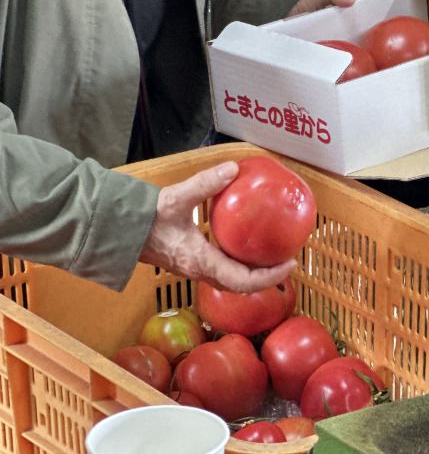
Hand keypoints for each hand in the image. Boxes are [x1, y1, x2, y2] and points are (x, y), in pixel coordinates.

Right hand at [139, 162, 295, 292]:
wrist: (114, 230)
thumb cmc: (143, 219)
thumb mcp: (176, 198)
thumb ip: (205, 183)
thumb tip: (233, 168)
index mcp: (200, 262)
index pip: (242, 281)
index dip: (269, 277)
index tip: (289, 263)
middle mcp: (199, 270)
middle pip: (240, 285)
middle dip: (266, 276)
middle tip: (285, 259)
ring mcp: (193, 267)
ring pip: (229, 278)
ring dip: (252, 271)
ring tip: (270, 252)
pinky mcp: (188, 260)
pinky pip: (220, 268)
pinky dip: (237, 261)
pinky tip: (242, 242)